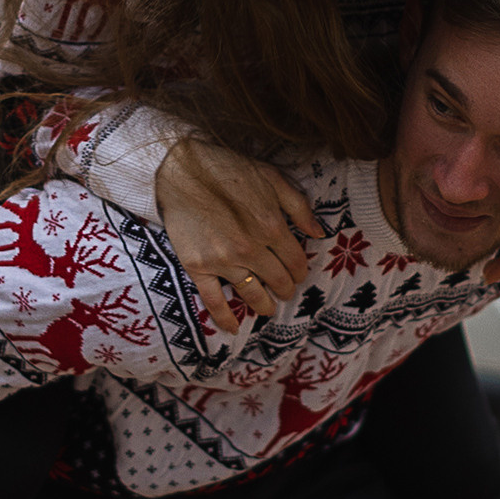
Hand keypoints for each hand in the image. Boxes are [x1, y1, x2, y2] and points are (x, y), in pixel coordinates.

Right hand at [155, 138, 322, 333]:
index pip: (296, 261)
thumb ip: (298, 206)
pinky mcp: (199, 266)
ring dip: (264, 305)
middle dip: (286, 289)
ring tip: (267, 307)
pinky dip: (225, 318)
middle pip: (278, 281)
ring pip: (252, 295)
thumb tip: (318, 232)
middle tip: (285, 290)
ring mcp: (224, 261)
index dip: (300, 271)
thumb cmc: (228, 169)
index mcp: (272, 226)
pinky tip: (233, 329)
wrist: (181, 170)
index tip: (298, 274)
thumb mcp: (272, 177)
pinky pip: (214, 301)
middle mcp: (251, 248)